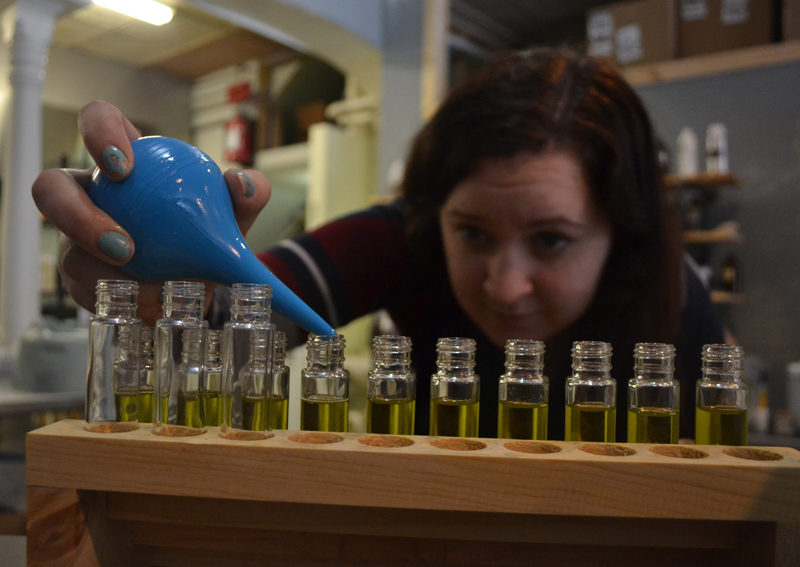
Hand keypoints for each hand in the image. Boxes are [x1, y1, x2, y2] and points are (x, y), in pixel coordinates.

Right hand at [31, 100, 271, 324]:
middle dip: (75, 214)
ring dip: (105, 274)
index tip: (122, 167)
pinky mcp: (80, 279)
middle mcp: (90, 194)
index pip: (98, 122)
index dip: (97, 134)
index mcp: (125, 160)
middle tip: (122, 244)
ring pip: (69, 252)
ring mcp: (76, 238)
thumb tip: (243, 184)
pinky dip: (121, 301)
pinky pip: (86, 292)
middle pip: (51, 189)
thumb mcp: (234, 212)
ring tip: (151, 290)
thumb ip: (247, 193)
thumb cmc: (208, 230)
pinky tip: (152, 308)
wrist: (204, 279)